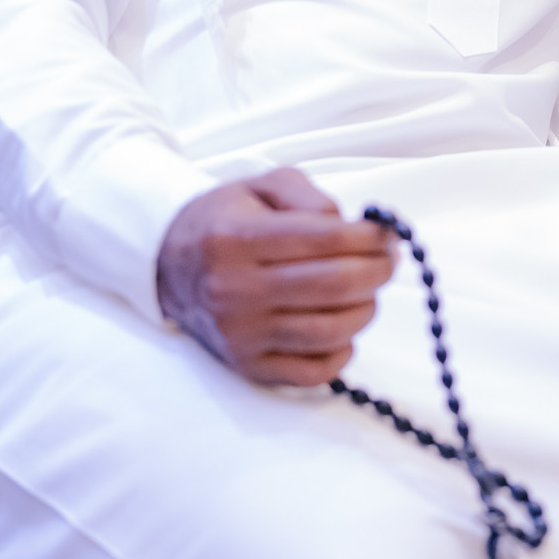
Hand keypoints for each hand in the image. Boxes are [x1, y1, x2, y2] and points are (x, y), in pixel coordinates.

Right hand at [156, 166, 395, 385]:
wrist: (171, 264)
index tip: (386, 234)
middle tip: (388, 260)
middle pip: (333, 286)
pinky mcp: (246, 365)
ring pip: (329, 331)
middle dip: (377, 270)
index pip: (324, 239)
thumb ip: (310, 197)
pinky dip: (341, 352)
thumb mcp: (262, 186)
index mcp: (236, 239)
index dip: (369, 236)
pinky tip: (342, 327)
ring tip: (367, 290)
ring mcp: (239, 334)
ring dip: (364, 309)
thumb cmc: (226, 221)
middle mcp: (233, 290)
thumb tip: (354, 227)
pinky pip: (311, 372)